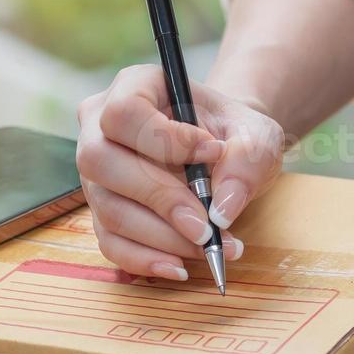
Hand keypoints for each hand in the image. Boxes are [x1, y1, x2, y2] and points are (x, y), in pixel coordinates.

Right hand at [75, 65, 284, 280]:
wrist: (226, 153)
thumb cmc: (235, 135)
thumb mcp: (257, 136)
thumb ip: (248, 161)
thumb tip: (221, 210)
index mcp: (135, 87)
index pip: (124, 112)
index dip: (163, 139)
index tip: (213, 153)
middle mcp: (100, 127)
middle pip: (101, 161)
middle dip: (158, 199)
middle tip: (206, 226)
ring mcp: (96, 173)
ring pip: (108, 208)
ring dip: (161, 236)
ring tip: (210, 247)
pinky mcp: (103, 211)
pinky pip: (109, 242)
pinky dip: (145, 259)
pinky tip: (180, 266)